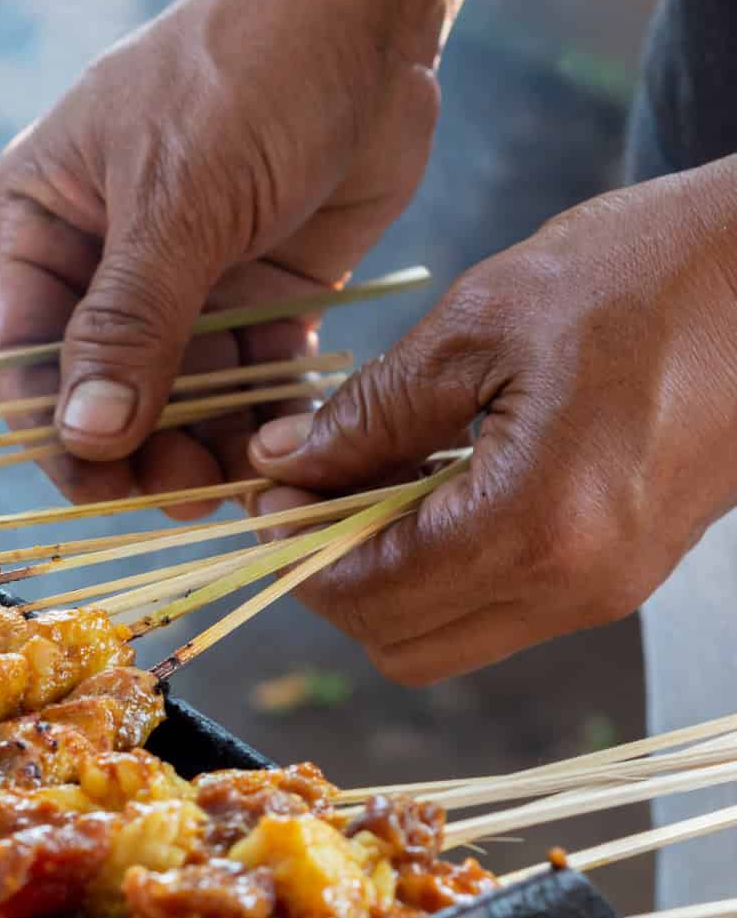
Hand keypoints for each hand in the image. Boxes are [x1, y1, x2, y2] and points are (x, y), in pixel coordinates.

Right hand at [0, 0, 474, 514]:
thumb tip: (83, 436)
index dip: (53, 432)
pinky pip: (252, 379)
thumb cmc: (245, 73)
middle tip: (188, 495)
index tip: (101, 488)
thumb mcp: (177, 198)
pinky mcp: (262, 294)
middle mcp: (100, 264)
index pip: (19, 359)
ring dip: (204, 446)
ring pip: (178, 397)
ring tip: (244, 483)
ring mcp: (183, 283)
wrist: (371, 10)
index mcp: (39, 226)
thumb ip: (129, 323)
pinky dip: (266, 418)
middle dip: (137, 449)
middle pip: (100, 392)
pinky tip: (289, 449)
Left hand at [247, 160, 736, 683]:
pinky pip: (502, 608)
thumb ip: (368, 411)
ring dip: (390, 579)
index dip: (295, 549)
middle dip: (334, 579)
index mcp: (535, 525)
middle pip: (398, 645)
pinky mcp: (624, 575)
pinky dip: (447, 567)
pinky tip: (437, 482)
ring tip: (376, 478)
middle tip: (312, 489)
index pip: (365, 594)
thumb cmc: (647, 273)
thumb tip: (279, 465)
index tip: (270, 488)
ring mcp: (607, 591)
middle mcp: (575, 586)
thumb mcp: (479, 324)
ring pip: (448, 640)